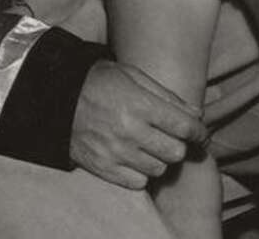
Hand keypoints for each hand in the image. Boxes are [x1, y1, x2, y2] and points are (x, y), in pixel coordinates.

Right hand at [69, 60, 205, 188]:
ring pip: (159, 168)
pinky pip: (138, 182)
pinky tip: (135, 157)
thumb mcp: (133, 75)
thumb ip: (166, 95)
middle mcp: (130, 130)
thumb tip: (196, 115)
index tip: (200, 133)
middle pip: (175, 151)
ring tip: (149, 144)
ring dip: (159, 158)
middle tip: (170, 135)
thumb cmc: (99, 81)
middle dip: (178, 143)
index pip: (183, 126)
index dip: (198, 131)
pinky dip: (141, 172)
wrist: (58, 96)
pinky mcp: (104, 167)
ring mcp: (116, 152)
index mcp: (139, 104)